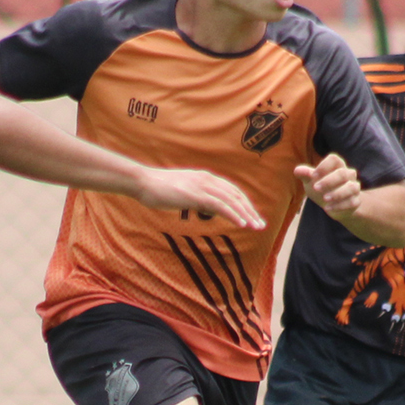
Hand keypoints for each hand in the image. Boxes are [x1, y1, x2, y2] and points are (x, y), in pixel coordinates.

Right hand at [134, 168, 265, 228]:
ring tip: (255, 227)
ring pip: (231, 201)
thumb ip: (198, 198)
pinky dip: (233, 215)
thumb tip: (208, 208)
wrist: (143, 182)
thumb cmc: (159, 189)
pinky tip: (241, 224)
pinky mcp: (195, 195)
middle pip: (236, 195)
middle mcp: (207, 179)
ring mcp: (202, 186)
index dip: (244, 204)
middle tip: (260, 225)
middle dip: (250, 211)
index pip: (232, 191)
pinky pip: (220, 205)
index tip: (253, 217)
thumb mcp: (183, 192)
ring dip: (246, 214)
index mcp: (205, 178)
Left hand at [294, 153, 362, 217]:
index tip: (313, 176)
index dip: (323, 166)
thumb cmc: (321, 188)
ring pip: (351, 187)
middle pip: (343, 173)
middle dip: (329, 181)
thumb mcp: (311, 181)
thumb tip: (297, 171)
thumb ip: (305, 175)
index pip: (334, 159)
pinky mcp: (355, 201)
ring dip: (337, 193)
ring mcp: (354, 187)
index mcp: (337, 165)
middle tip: (315, 188)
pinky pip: (351, 202)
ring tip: (324, 199)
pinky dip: (339, 206)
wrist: (333, 205)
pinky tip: (327, 208)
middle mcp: (348, 174)